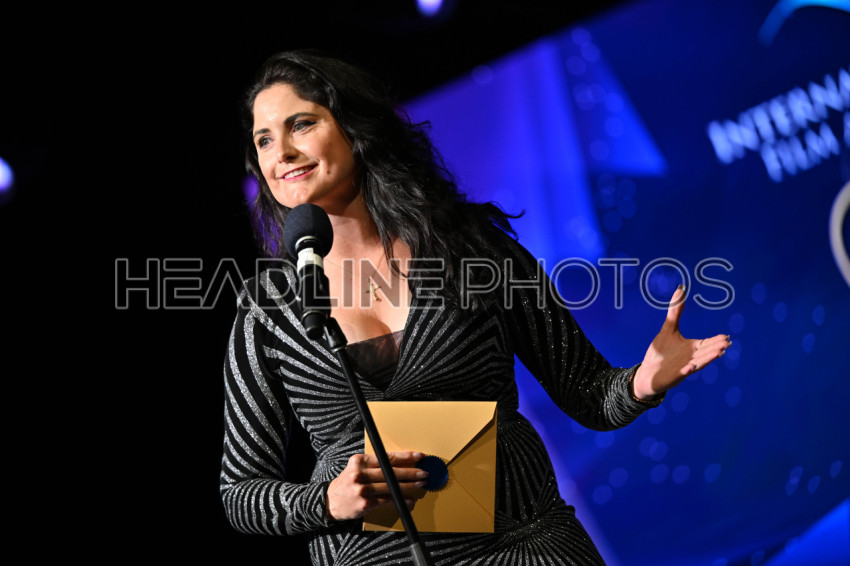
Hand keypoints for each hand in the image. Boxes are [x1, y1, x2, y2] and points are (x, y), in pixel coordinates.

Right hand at [326, 451, 427, 520]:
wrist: (331, 501)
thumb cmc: (348, 482)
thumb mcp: (357, 467)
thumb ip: (375, 464)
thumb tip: (401, 463)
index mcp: (360, 461)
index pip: (386, 457)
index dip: (405, 457)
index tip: (419, 457)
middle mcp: (360, 473)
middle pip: (391, 472)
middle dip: (410, 472)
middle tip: (423, 473)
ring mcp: (362, 489)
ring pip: (391, 486)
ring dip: (409, 486)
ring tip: (420, 485)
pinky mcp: (365, 503)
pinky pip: (388, 501)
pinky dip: (401, 500)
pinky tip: (409, 500)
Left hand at [632, 285, 730, 399]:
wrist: (647, 371)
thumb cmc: (660, 352)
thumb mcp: (668, 328)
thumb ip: (675, 311)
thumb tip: (680, 288)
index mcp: (692, 348)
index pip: (707, 343)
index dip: (716, 340)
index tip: (726, 337)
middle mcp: (691, 358)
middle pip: (706, 352)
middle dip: (716, 348)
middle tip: (726, 343)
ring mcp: (684, 368)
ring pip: (698, 363)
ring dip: (707, 359)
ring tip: (718, 353)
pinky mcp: (674, 376)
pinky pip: (682, 374)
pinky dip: (687, 370)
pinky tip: (690, 368)